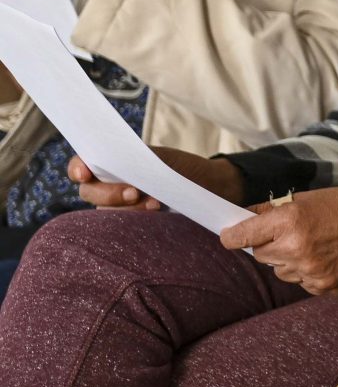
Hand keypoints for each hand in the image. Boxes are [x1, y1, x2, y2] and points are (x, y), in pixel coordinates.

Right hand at [71, 148, 246, 210]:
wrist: (210, 188)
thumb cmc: (185, 169)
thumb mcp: (163, 160)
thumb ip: (138, 162)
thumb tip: (118, 168)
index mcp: (113, 162)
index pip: (82, 164)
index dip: (77, 168)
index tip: (84, 174)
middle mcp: (110, 184)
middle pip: (89, 192)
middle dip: (108, 194)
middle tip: (135, 193)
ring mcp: (119, 205)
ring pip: (104, 212)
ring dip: (125, 210)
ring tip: (155, 204)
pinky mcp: (131, 222)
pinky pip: (120, 226)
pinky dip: (134, 220)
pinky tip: (156, 212)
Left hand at [219, 181, 337, 292]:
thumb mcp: (305, 199)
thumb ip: (270, 210)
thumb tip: (240, 218)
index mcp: (289, 221)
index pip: (240, 236)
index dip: (232, 235)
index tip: (229, 235)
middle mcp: (295, 248)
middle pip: (259, 255)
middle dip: (268, 245)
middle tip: (291, 234)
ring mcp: (309, 270)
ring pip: (279, 271)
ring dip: (287, 260)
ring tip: (313, 245)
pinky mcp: (321, 286)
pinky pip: (299, 281)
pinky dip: (306, 271)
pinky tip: (325, 257)